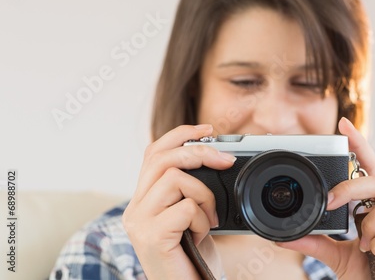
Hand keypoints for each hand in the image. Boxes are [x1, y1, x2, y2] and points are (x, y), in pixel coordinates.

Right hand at [122, 124, 235, 279]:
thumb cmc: (192, 258)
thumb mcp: (191, 216)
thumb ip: (189, 190)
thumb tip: (213, 157)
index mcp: (143, 200)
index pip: (153, 153)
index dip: (179, 134)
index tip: (207, 129)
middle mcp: (135, 208)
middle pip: (162, 158)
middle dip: (200, 152)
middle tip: (226, 161)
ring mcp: (139, 222)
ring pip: (175, 178)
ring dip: (204, 196)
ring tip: (209, 219)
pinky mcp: (151, 236)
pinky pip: (185, 207)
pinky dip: (203, 218)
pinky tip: (201, 234)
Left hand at [277, 118, 374, 279]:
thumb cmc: (368, 273)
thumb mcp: (336, 254)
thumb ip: (314, 243)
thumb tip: (282, 237)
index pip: (371, 168)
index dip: (360, 145)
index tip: (343, 123)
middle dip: (354, 187)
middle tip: (332, 201)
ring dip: (371, 226)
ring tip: (364, 246)